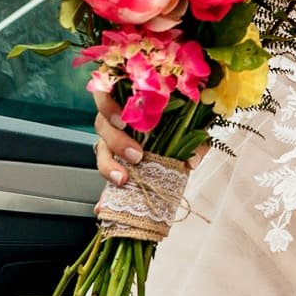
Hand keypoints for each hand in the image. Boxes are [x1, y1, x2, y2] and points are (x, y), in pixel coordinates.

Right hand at [92, 91, 207, 188]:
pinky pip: (106, 171)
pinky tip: (104, 203)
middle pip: (102, 123)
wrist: (185, 134)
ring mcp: (113, 137)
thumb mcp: (194, 124)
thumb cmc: (185, 119)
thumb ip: (195, 139)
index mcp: (132, 97)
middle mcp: (118, 116)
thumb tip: (191, 161)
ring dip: (109, 164)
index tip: (123, 121)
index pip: (107, 92)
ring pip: (101, 147)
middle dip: (117, 141)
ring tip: (122, 178)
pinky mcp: (114, 158)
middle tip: (136, 155)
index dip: (109, 105)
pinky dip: (105, 188)